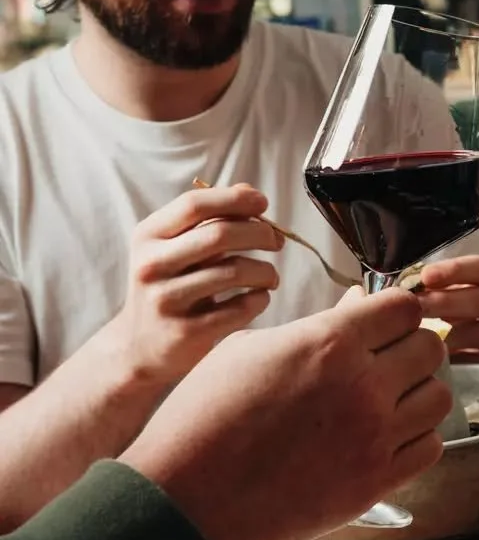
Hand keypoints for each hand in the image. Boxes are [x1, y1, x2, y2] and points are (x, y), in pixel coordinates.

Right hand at [108, 185, 282, 387]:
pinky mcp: (186, 333)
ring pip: (234, 271)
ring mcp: (166, 300)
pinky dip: (260, 299)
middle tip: (277, 241)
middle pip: (219, 234)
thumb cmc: (169, 286)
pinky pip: (240, 308)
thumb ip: (209, 220)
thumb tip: (250, 192)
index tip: (263, 203)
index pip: (194, 204)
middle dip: (259, 232)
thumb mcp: (175, 248)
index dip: (235, 199)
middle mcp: (151, 265)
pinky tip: (260, 297)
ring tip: (271, 276)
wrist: (139, 347)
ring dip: (265, 270)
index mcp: (148, 236)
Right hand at [122, 288, 451, 539]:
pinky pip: (431, 446)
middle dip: (410, 347)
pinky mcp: (376, 482)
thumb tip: (359, 304)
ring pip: (439, 396)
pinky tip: (385, 435)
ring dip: (417, 392)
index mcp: (328, 343)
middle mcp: (362, 387)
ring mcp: (374, 437)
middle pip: (431, 348)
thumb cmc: (204, 418)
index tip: (380, 322)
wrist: (186, 501)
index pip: (405, 308)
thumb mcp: (249, 349)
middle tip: (384, 359)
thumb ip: (317, 324)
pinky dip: (416, 437)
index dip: (394, 311)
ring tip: (386, 398)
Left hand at [414, 255, 478, 363]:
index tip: (424, 277)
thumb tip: (408, 284)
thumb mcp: (460, 298)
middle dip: (445, 301)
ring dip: (451, 334)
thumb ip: (441, 288)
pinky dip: (464, 361)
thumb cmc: (469, 320)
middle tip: (416, 307)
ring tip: (422, 337)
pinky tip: (441, 361)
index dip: (453, 270)